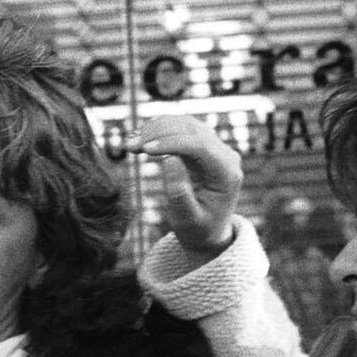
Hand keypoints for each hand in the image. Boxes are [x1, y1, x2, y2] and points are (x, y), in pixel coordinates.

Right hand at [127, 116, 242, 255]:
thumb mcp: (187, 220)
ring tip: (130, 142)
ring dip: (155, 128)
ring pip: (184, 124)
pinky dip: (158, 130)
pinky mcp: (202, 146)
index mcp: (227, 173)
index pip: (200, 146)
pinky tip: (139, 137)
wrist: (208, 232)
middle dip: (158, 133)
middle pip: (192, 130)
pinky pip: (180, 129)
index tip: (144, 149)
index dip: (171, 143)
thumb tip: (170, 159)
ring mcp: (215, 147)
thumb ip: (180, 193)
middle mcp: (225, 155)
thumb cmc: (198, 229)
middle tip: (129, 145)